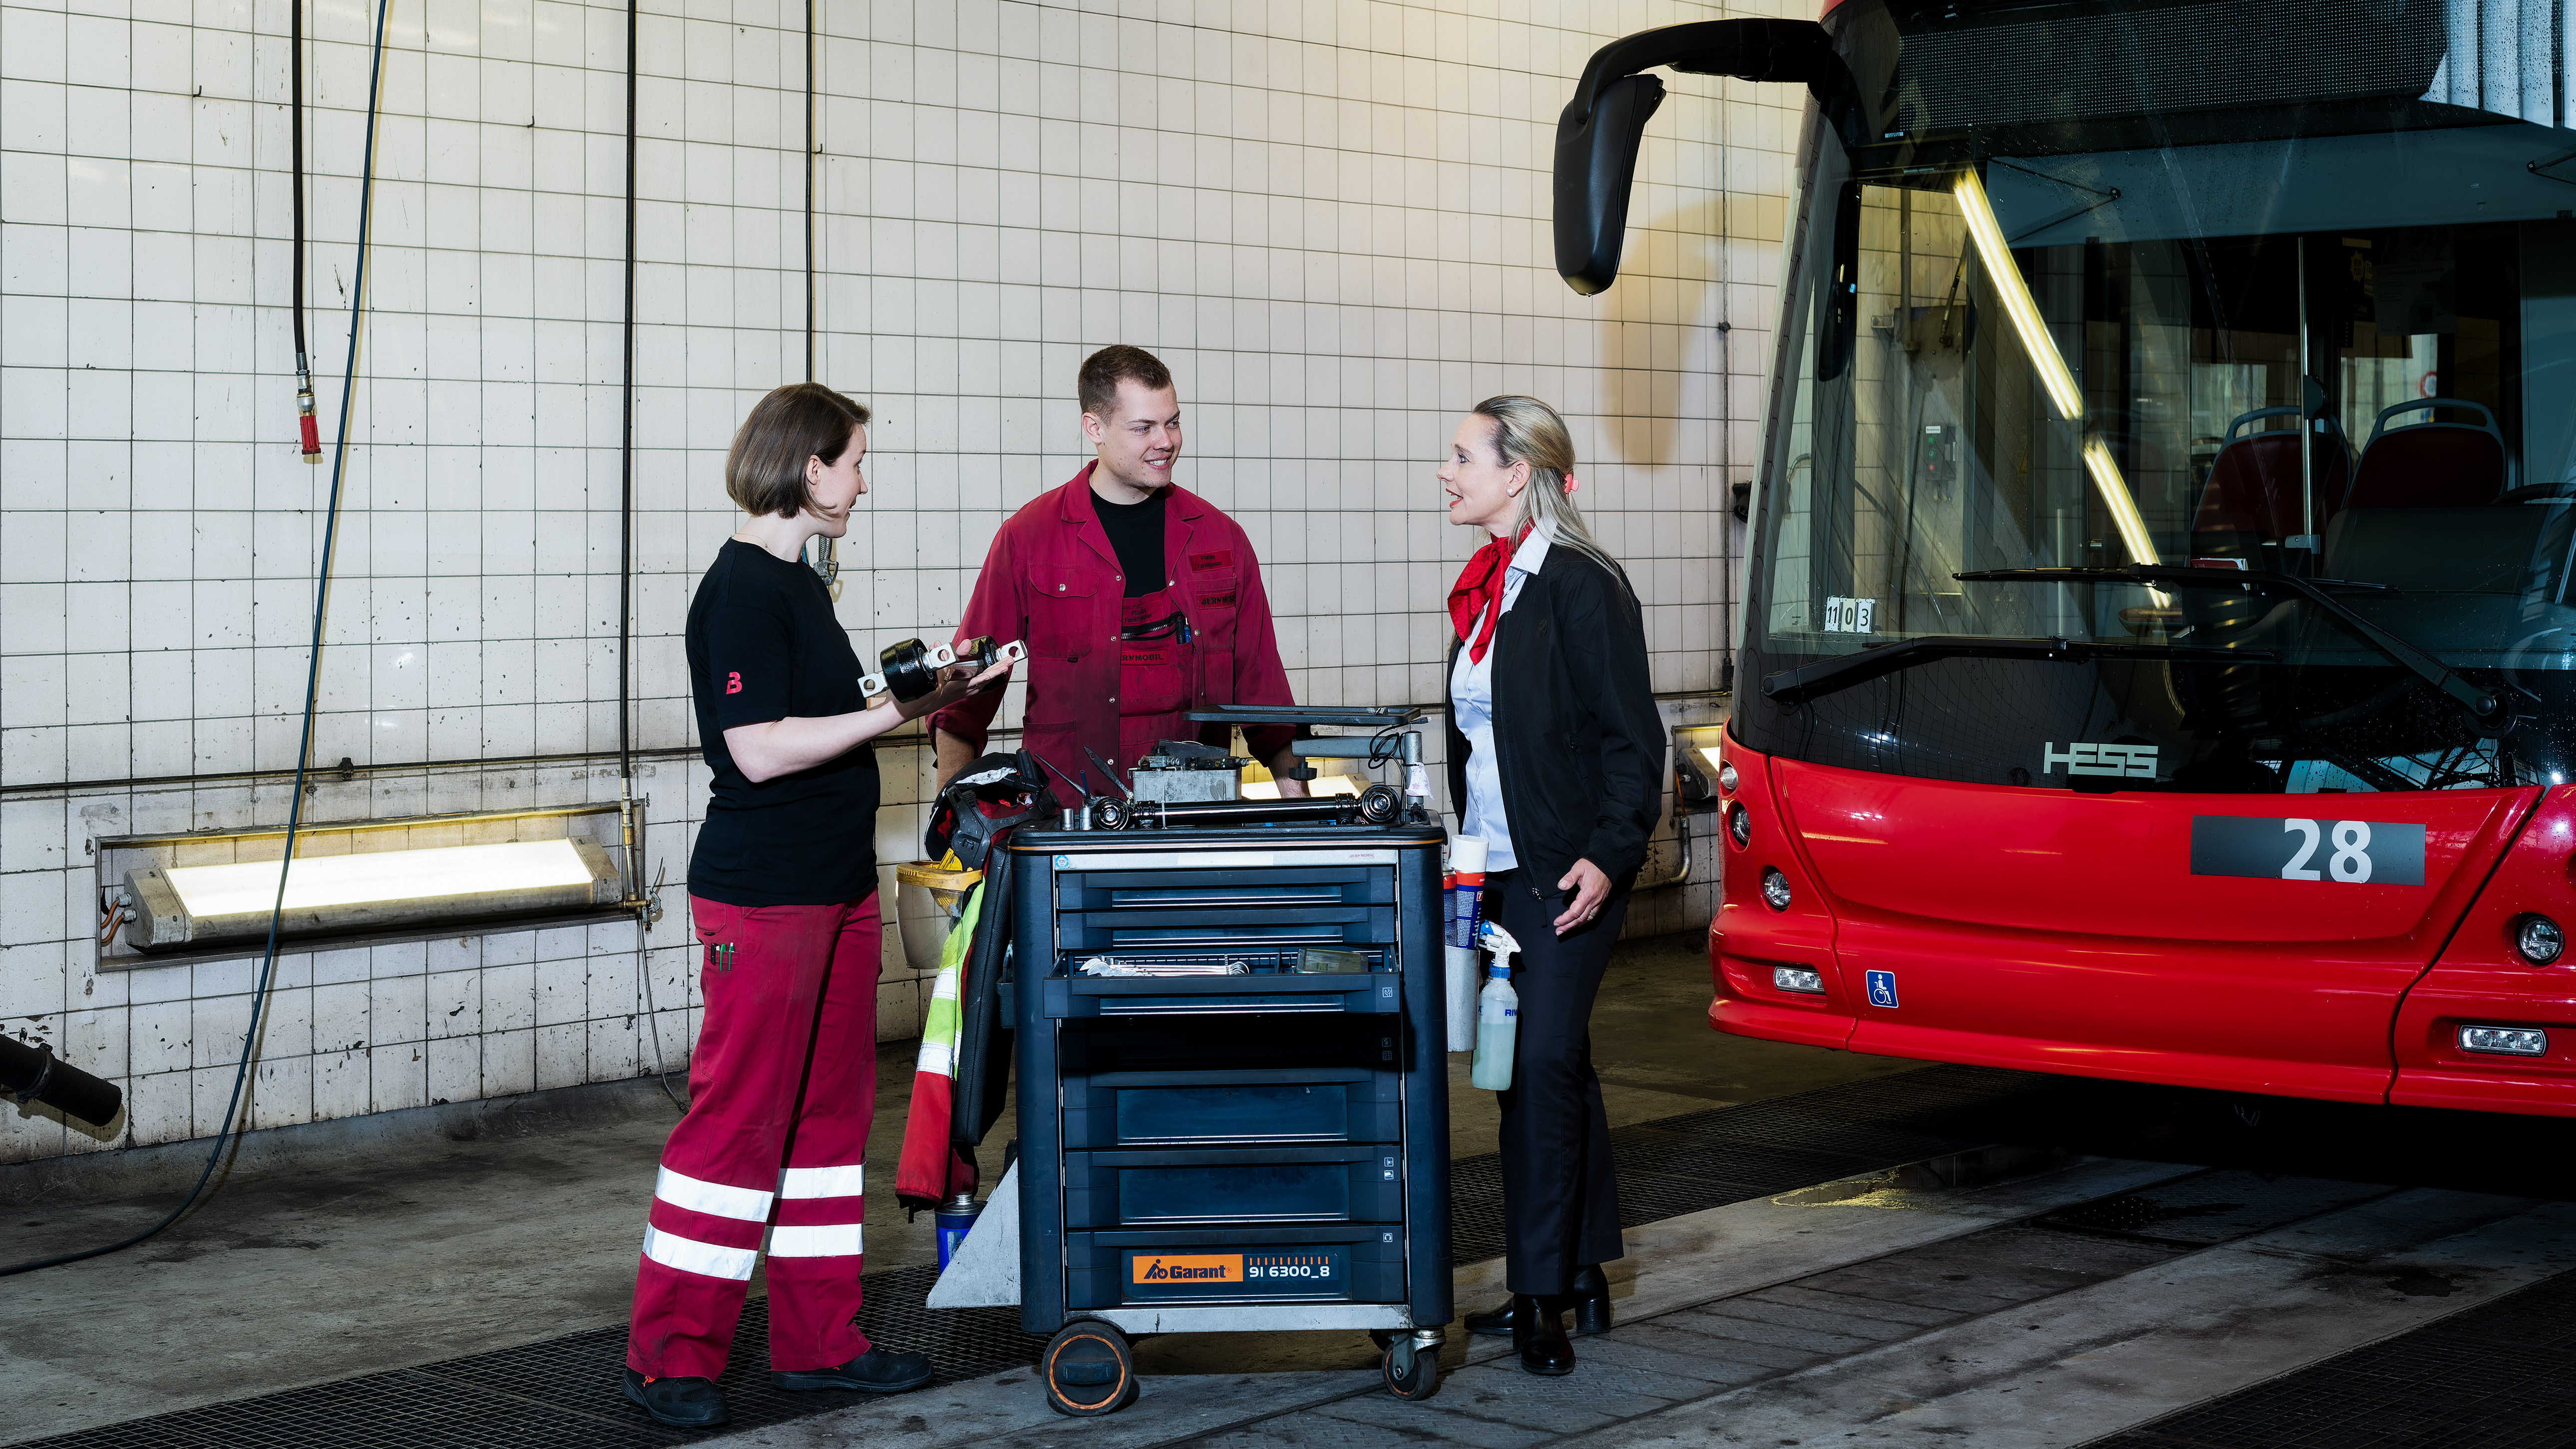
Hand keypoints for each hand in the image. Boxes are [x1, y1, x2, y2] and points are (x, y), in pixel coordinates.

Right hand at [898, 659, 1013, 720]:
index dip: (993, 670)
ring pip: (974, 685)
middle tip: (1007, 661)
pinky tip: (969, 672)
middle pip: (981, 680)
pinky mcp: (945, 696)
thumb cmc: (913, 695)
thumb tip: (966, 644)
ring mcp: (950, 696)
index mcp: (954, 689)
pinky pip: (963, 687)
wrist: (898, 712)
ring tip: (996, 666)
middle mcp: (955, 694)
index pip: (980, 678)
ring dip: (985, 674)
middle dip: (995, 670)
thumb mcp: (932, 671)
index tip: (1005, 664)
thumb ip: (949, 656)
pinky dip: (969, 678)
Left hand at [1553, 858, 1610, 935]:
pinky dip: (1585, 921)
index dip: (1565, 919)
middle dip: (1569, 926)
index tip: (1556, 922)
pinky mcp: (1602, 901)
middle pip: (1581, 919)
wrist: (1609, 862)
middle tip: (1558, 931)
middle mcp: (1595, 901)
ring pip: (1587, 919)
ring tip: (1566, 929)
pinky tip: (1579, 922)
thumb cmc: (1594, 864)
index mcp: (1588, 894)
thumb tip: (1560, 886)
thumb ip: (1569, 877)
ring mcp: (1599, 902)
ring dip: (1576, 926)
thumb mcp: (1579, 867)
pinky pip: (1593, 915)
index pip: (1575, 912)